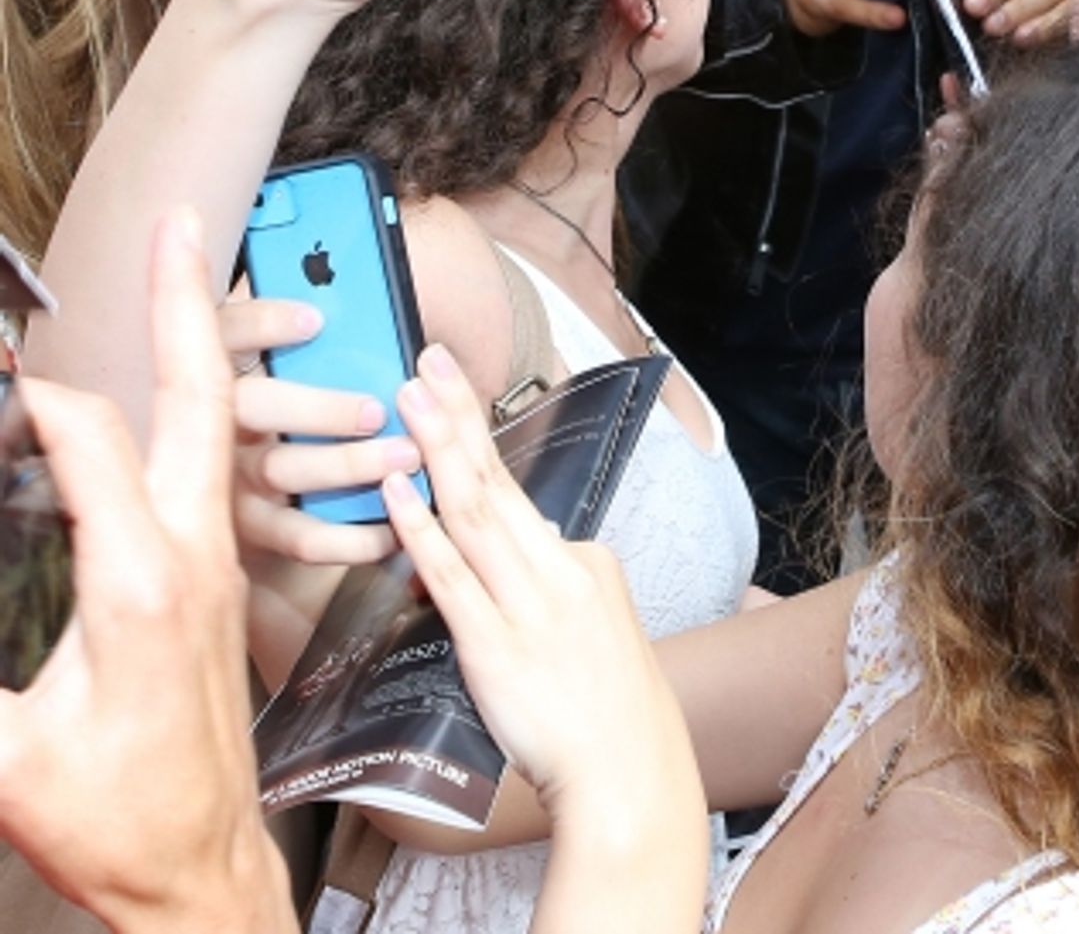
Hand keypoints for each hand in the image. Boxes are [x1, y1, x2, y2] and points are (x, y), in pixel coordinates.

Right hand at [0, 212, 294, 933]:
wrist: (199, 870)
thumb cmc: (111, 820)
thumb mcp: (3, 760)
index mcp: (141, 581)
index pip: (87, 441)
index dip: (35, 401)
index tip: (4, 380)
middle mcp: (195, 551)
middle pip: (198, 396)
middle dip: (182, 302)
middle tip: (176, 222)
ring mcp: (220, 560)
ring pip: (218, 423)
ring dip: (200, 340)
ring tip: (187, 269)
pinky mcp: (223, 579)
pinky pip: (217, 466)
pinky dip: (202, 403)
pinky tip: (188, 382)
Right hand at [222, 295, 408, 567]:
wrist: (228, 502)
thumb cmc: (282, 401)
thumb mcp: (279, 361)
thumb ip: (310, 343)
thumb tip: (364, 323)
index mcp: (222, 362)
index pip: (230, 330)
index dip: (266, 322)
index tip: (316, 320)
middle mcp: (214, 417)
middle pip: (253, 405)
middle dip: (319, 407)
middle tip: (376, 411)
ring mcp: (225, 476)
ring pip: (280, 469)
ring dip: (347, 464)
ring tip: (404, 457)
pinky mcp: (246, 529)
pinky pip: (297, 535)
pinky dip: (347, 536)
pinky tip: (390, 527)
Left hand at [384, 346, 707, 912]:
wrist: (629, 774)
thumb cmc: (609, 712)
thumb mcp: (594, 629)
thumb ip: (548, 588)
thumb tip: (503, 557)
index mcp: (583, 561)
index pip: (516, 494)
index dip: (475, 436)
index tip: (450, 387)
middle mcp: (558, 569)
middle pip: (497, 479)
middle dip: (458, 413)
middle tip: (428, 356)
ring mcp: (528, 606)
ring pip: (475, 511)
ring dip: (438, 448)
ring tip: (407, 397)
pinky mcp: (497, 648)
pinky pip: (453, 577)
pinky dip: (422, 529)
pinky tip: (398, 491)